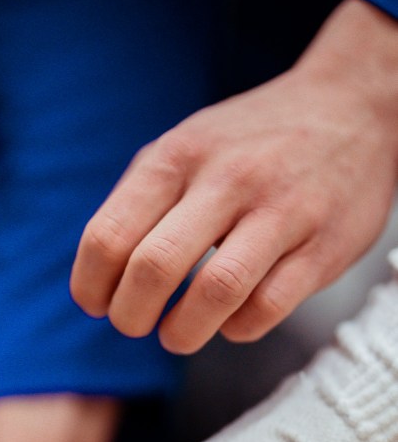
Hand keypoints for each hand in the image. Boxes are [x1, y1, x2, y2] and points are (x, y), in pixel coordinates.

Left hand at [70, 0, 397, 353]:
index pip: (108, 237)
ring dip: (181, 332)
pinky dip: (236, 329)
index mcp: (178, 157)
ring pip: (214, 294)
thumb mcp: (183, 147)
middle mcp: (227, 180)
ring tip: (176, 335)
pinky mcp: (322, 250)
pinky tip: (229, 320)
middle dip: (130, 316)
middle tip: (134, 324)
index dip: (91, 287)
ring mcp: (280, 213)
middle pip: (153, 268)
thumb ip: (136, 203)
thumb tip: (96, 279)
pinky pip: (266, 309)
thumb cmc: (248, 143)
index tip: (97, 304)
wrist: (351, 107)